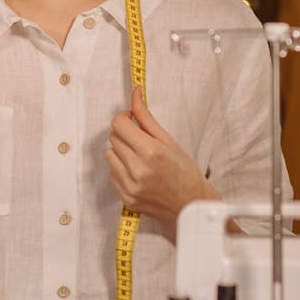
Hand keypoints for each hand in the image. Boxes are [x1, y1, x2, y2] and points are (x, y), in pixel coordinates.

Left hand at [106, 87, 218, 223]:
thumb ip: (146, 118)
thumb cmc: (186, 173)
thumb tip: (135, 95)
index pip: (119, 124)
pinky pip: (111, 174)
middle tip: (140, 140)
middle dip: (125, 134)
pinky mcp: (125, 197)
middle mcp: (138, 170)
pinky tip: (137, 171)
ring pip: (109, 155)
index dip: (124, 117)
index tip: (131, 118)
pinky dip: (120, 169)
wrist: (191, 204)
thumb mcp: (169, 140)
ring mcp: (130, 186)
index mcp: (151, 152)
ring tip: (139, 157)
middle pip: (113, 138)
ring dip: (120, 152)